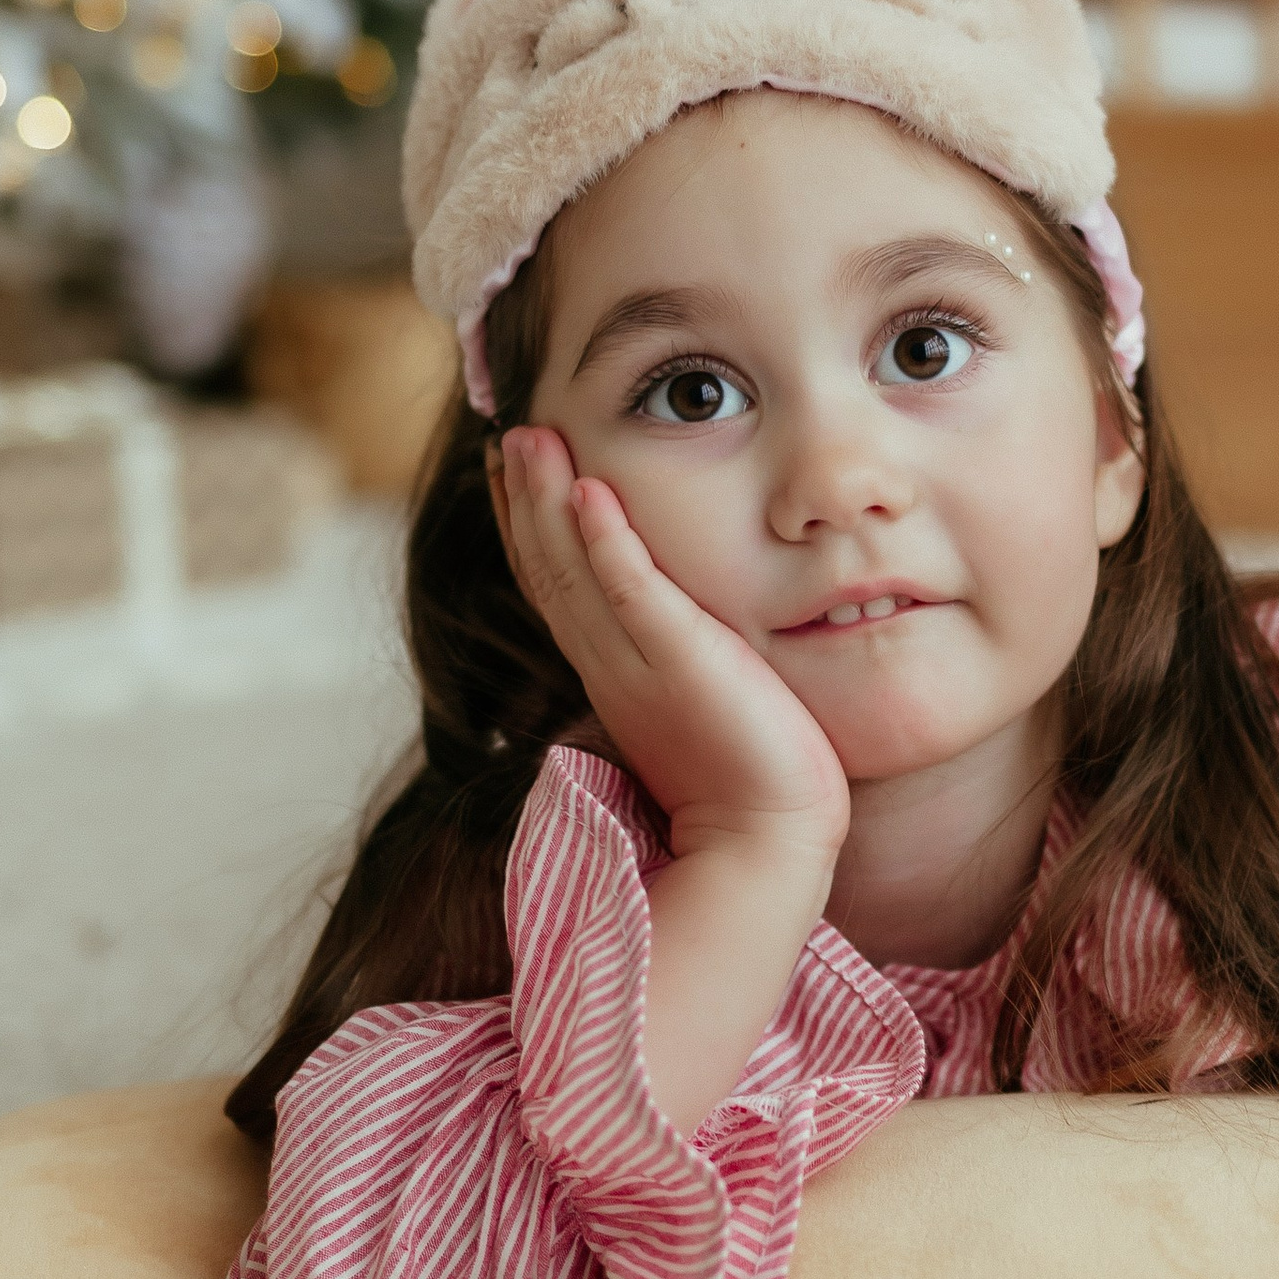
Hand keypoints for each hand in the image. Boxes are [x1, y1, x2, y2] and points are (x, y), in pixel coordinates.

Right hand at [497, 427, 847, 870]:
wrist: (769, 842)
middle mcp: (612, 666)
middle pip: (549, 570)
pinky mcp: (679, 668)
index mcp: (613, 674)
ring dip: (546, 503)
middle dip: (524, 500)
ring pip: (572, 572)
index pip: (557, 588)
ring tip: (529, 438)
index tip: (512, 471)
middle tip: (509, 435)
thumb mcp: (700, 700)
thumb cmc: (750, 779)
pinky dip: (606, 544)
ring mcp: (638, 667)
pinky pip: (631, 595)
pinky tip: (588, 493)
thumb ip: (678, 659)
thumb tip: (680, 626)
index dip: (529, 528)